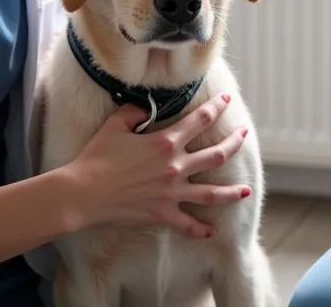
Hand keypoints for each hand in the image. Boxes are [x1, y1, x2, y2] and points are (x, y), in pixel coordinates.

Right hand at [58, 92, 249, 237]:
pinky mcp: (162, 214)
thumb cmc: (97, 157)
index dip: (217, 108)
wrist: (83, 193)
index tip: (227, 100)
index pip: (200, 120)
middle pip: (216, 154)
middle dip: (234, 142)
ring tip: (247, 190)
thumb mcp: (116, 124)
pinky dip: (201, 228)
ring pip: (212, 193)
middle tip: (244, 135)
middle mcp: (175, 166)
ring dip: (232, 191)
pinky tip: (211, 230)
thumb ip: (135, 111)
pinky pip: (188, 224)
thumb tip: (146, 107)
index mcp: (166, 142)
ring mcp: (171, 193)